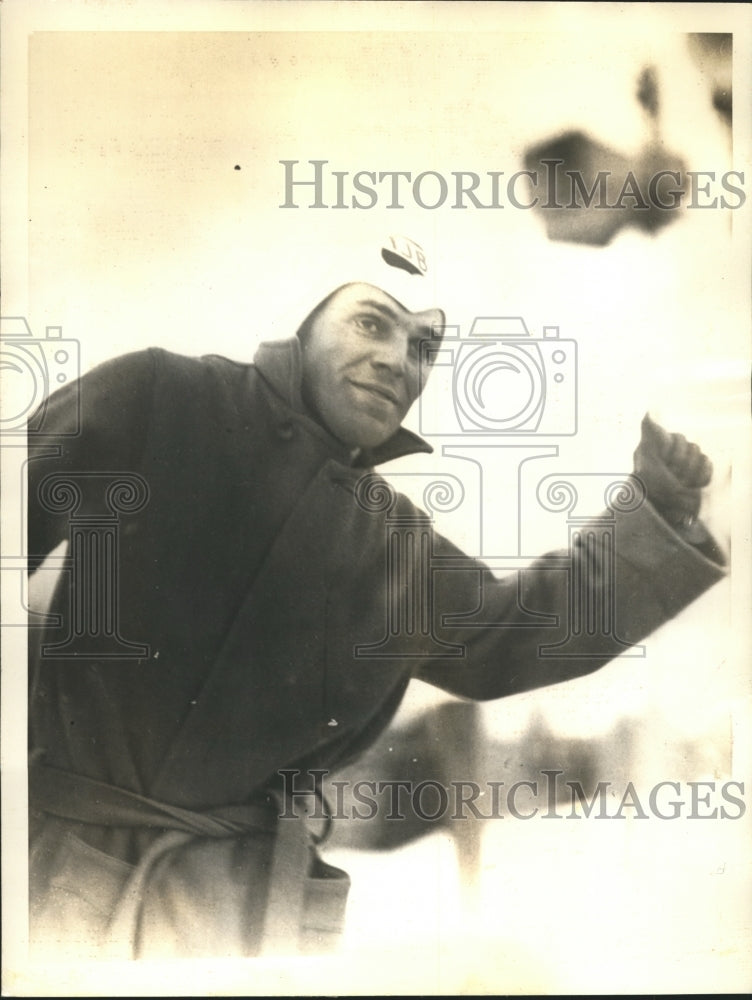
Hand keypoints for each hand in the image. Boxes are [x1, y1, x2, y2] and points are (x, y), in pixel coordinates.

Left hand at [633, 413, 712, 528]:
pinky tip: (691, 485)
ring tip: (680, 483)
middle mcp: (673, 453)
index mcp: (658, 447)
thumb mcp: (645, 457)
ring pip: (699, 455)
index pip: (677, 440)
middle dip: (681, 463)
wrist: (660, 510)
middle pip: (690, 446)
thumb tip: (648, 411)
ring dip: (689, 472)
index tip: (666, 462)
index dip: (673, 451)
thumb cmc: (649, 484)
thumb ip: (649, 434)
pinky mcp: (697, 474)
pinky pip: (707, 466)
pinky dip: (700, 477)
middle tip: (672, 476)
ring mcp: (686, 463)